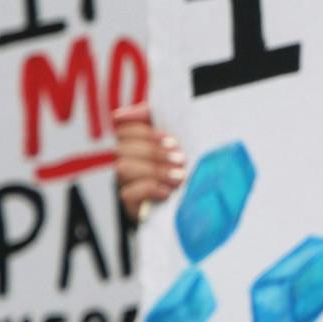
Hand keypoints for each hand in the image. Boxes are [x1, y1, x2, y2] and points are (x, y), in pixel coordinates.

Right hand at [114, 103, 185, 219]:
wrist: (203, 197)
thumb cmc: (189, 158)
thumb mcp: (177, 132)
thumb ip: (151, 115)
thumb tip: (118, 115)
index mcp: (137, 142)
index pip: (124, 130)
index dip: (144, 133)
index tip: (172, 141)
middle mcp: (127, 162)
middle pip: (122, 149)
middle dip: (153, 153)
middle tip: (181, 158)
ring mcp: (128, 184)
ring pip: (122, 169)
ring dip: (154, 170)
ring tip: (180, 176)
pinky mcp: (133, 205)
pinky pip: (127, 194)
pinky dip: (149, 189)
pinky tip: (168, 192)